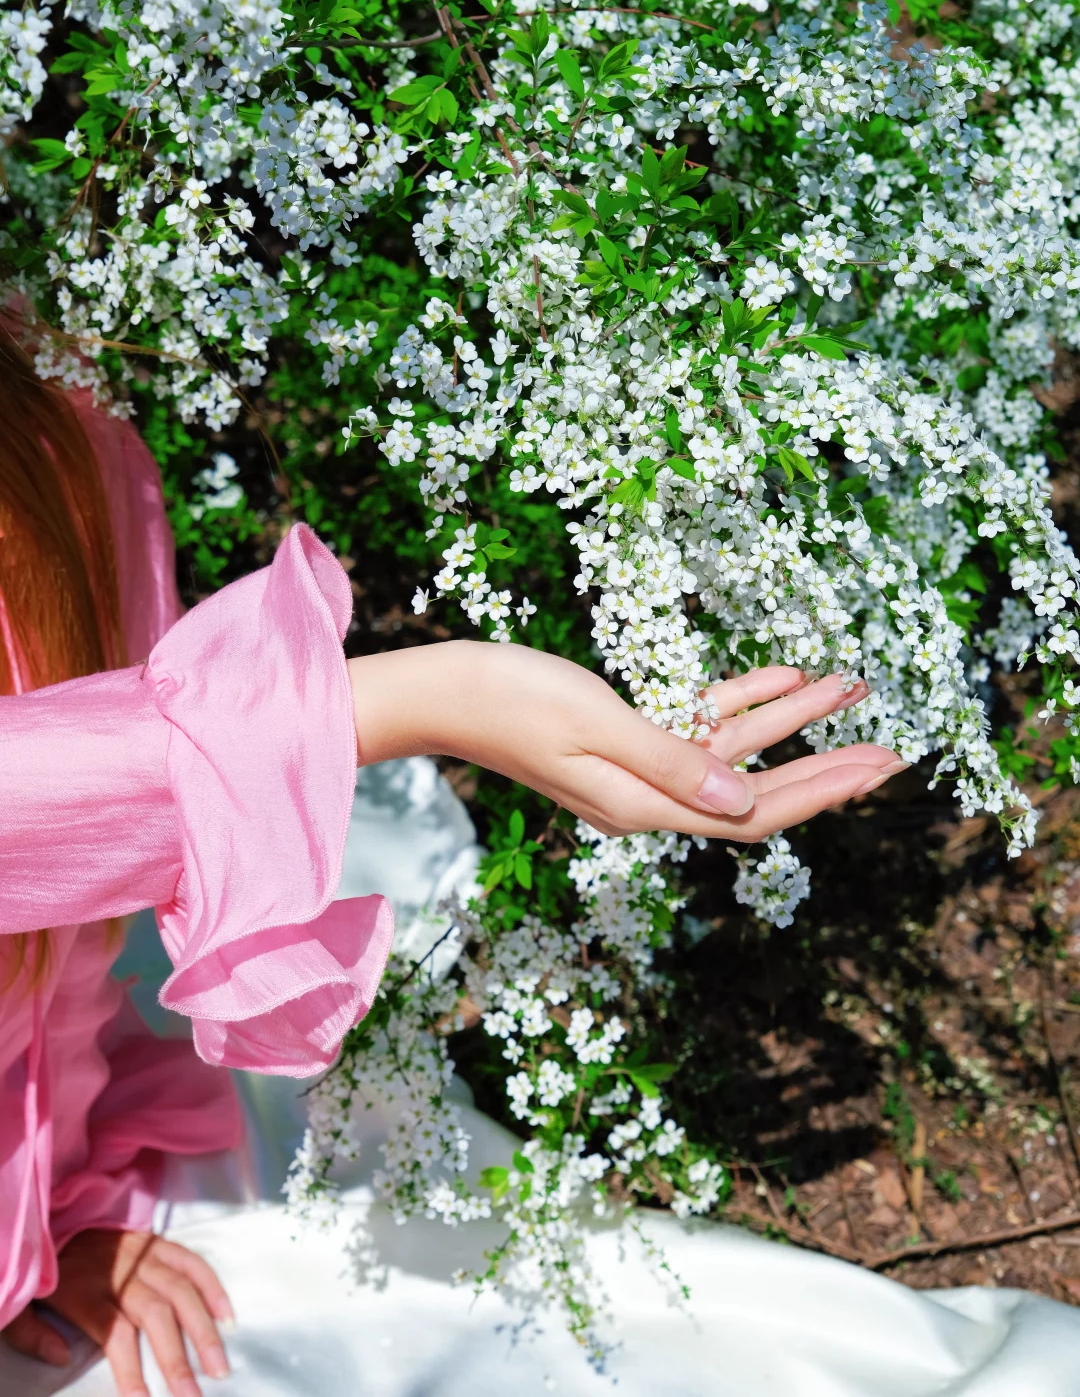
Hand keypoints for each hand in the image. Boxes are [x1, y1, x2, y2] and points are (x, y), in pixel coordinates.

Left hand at [2, 1228, 233, 1396]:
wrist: (57, 1215)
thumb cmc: (44, 1272)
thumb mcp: (20, 1305)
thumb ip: (33, 1335)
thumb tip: (60, 1358)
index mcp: (85, 1290)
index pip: (114, 1333)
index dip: (130, 1368)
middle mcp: (121, 1271)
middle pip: (155, 1314)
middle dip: (176, 1358)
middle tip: (193, 1394)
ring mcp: (144, 1253)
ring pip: (180, 1290)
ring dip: (203, 1329)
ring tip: (218, 1366)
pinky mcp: (158, 1241)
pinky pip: (191, 1261)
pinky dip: (211, 1287)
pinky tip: (226, 1317)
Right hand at [348, 642, 905, 838]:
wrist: (439, 690)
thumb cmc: (505, 698)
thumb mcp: (594, 722)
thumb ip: (672, 760)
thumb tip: (744, 802)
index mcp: (643, 803)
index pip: (753, 809)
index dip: (821, 790)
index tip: (878, 769)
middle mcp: (648, 794)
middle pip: (756, 787)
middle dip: (826, 764)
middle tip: (893, 747)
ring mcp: (637, 766)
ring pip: (733, 748)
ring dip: (791, 721)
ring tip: (849, 686)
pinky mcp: (623, 735)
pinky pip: (697, 723)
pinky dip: (740, 701)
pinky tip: (782, 677)